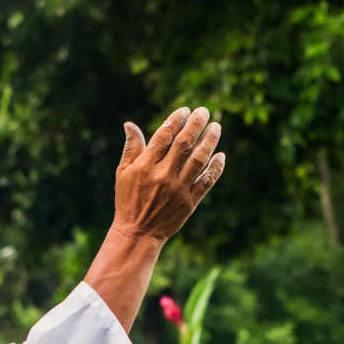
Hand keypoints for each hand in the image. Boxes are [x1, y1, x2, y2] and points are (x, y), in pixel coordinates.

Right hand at [111, 107, 225, 243]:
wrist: (138, 232)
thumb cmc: (128, 200)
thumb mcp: (123, 173)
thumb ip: (131, 148)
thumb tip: (129, 124)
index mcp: (145, 166)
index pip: (164, 136)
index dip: (176, 120)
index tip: (185, 110)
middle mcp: (163, 175)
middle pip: (184, 144)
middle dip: (196, 125)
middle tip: (204, 111)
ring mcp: (178, 189)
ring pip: (198, 160)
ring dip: (209, 141)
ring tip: (216, 127)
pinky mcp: (189, 202)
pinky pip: (206, 182)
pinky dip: (215, 169)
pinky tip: (221, 156)